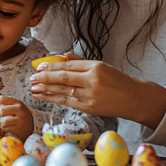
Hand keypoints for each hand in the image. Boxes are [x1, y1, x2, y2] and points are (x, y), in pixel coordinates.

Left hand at [0, 95, 33, 139]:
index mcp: (18, 103)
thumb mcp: (16, 105)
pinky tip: (8, 127)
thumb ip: (7, 102)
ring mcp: (20, 120)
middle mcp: (20, 110)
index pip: (2, 99)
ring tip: (4, 122)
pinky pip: (5, 128)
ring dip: (1, 122)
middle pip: (2, 110)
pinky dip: (4, 128)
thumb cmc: (20, 115)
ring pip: (3, 120)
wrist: (32, 125)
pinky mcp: (19, 129)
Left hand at [29, 57, 165, 129]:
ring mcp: (90, 96)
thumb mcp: (101, 65)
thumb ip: (80, 62)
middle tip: (32, 78)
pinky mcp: (89, 108)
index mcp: (95, 67)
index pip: (68, 66)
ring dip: (45, 90)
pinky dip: (53, 99)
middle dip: (45, 78)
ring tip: (33, 88)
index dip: (51, 67)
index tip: (39, 66)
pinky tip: (43, 97)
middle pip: (63, 79)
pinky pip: (67, 102)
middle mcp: (92, 81)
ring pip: (63, 91)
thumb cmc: (117, 80)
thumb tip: (62, 57)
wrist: (133, 98)